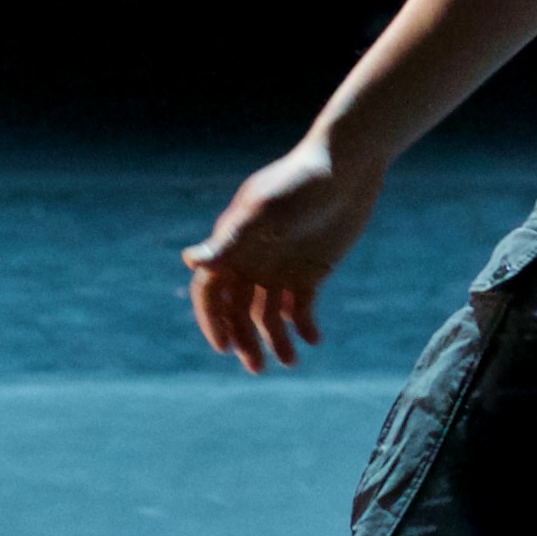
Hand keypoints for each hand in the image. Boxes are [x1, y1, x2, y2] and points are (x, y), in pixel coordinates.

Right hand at [184, 134, 382, 372]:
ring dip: (275, 340)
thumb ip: (230, 239)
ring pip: (268, 315)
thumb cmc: (299, 182)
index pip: (210, 291)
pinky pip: (301, 309)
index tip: (225, 347)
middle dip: (244, 340)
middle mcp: (252, 261)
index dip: (212, 320)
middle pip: (238, 310)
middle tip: (256, 368)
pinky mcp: (311, 273)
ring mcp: (280, 269)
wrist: (347, 167)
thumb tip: (189, 261)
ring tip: (291, 362)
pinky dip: (304, 326)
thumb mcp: (264, 211)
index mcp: (233, 246)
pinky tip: (314, 340)